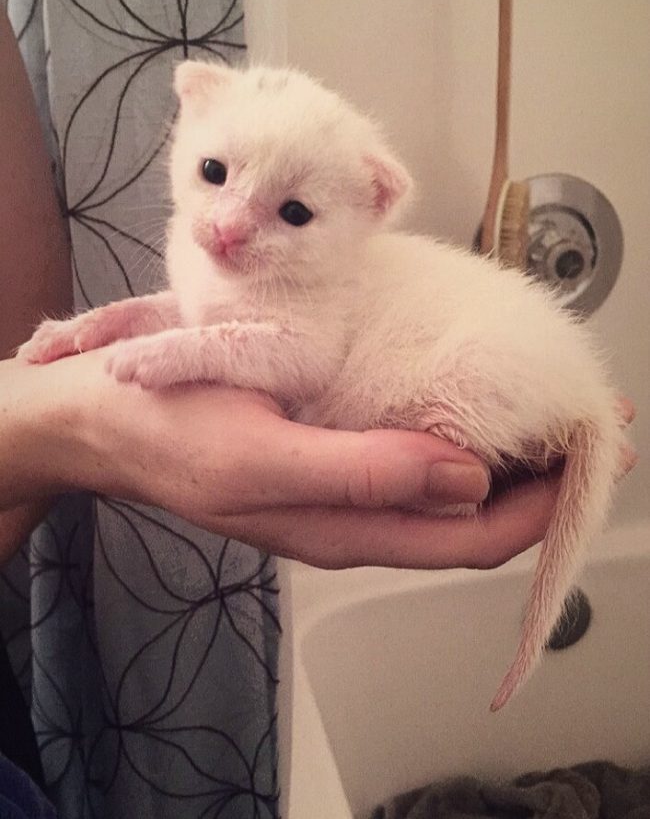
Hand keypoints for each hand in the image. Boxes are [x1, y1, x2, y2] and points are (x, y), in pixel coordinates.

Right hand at [2, 351, 634, 570]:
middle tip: (593, 419)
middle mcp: (358, 515)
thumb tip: (465, 483)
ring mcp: (346, 485)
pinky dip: (461, 430)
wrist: (112, 416)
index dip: (545, 503)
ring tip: (550, 404)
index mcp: (346, 527)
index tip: (596, 449)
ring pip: (452, 487)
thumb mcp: (263, 455)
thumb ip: (363, 474)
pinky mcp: (333, 453)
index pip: (475, 538)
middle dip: (542, 476)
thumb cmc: (174, 431)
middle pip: (475, 516)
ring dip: (508, 452)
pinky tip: (474, 395)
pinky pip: (417, 455)